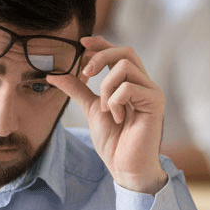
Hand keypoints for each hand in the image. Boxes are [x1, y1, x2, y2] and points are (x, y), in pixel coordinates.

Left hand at [47, 36, 167, 193]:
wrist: (125, 167)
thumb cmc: (113, 141)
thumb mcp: (91, 109)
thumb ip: (77, 89)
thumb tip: (54, 74)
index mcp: (131, 83)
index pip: (119, 52)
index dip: (101, 43)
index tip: (81, 42)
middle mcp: (144, 84)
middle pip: (126, 51)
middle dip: (101, 56)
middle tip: (85, 74)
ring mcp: (151, 92)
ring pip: (125, 67)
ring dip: (106, 87)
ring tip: (106, 109)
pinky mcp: (155, 102)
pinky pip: (128, 87)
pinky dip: (115, 101)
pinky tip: (118, 117)